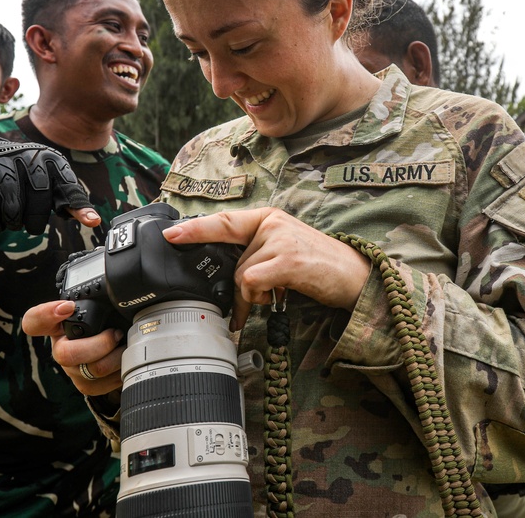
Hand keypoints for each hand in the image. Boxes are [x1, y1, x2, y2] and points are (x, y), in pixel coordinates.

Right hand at [0, 138, 96, 234]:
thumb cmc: (22, 177)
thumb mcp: (48, 184)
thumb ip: (69, 201)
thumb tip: (94, 221)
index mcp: (46, 156)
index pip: (66, 182)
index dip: (77, 204)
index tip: (92, 222)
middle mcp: (23, 154)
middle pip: (39, 198)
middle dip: (35, 220)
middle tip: (31, 227)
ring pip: (12, 207)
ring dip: (13, 223)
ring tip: (12, 222)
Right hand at [22, 300, 123, 396]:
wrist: (113, 344)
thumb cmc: (104, 321)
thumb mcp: (99, 305)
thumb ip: (99, 296)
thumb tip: (115, 287)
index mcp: (58, 324)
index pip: (35, 320)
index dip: (46, 314)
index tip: (67, 307)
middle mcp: (60, 348)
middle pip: (66, 354)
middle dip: (99, 344)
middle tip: (116, 333)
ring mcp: (72, 369)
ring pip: (91, 370)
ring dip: (116, 358)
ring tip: (125, 345)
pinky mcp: (85, 385)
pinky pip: (102, 385)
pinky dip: (119, 373)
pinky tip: (124, 360)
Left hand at [161, 207, 371, 330]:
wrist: (355, 276)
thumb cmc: (317, 267)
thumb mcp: (283, 250)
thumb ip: (256, 253)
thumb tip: (229, 276)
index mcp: (267, 218)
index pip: (223, 221)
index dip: (195, 229)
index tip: (170, 236)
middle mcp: (271, 223)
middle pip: (232, 260)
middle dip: (237, 288)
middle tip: (246, 306)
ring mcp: (279, 239)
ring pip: (241, 274)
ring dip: (251, 296)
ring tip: (274, 295)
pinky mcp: (286, 259)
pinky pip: (251, 281)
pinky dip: (257, 297)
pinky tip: (276, 297)